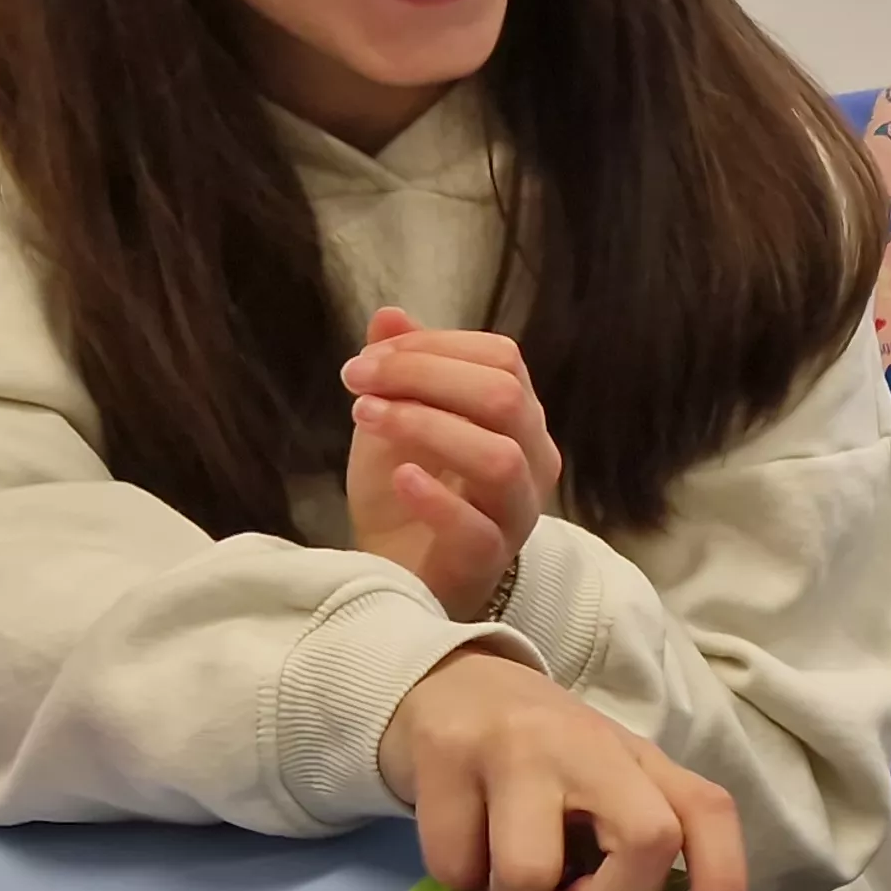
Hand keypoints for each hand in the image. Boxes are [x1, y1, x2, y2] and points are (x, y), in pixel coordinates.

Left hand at [342, 308, 561, 618]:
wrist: (394, 575)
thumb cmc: (405, 495)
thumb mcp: (394, 420)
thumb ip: (401, 370)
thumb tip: (389, 314)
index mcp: (518, 417)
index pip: (501, 357)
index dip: (433, 347)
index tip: (366, 359)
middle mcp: (533, 458)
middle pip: (505, 397)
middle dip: (424, 376)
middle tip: (357, 381)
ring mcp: (517, 511)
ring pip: (500, 457)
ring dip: (426, 426)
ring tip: (367, 418)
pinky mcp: (490, 560)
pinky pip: (477, 526)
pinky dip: (436, 498)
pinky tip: (400, 479)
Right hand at [375, 650, 746, 890]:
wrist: (450, 683)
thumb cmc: (537, 760)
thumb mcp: (600, 786)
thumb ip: (626, 845)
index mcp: (639, 759)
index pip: (708, 811)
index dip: (723, 881)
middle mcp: (589, 745)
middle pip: (648, 839)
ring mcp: (517, 747)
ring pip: (530, 874)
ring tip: (501, 864)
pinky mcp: (446, 756)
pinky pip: (454, 868)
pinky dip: (457, 877)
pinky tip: (462, 835)